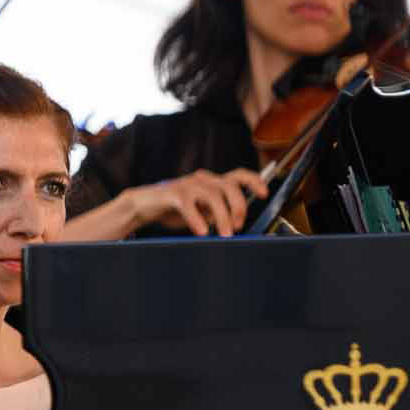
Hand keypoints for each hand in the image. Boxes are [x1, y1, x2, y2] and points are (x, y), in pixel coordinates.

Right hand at [126, 168, 269, 236]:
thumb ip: (219, 214)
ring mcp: (187, 184)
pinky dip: (197, 218)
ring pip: (212, 194)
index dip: (254, 182)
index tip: (264, 194)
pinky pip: (188, 204)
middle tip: (238, 226)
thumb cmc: (176, 209)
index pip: (238, 175)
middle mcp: (202, 180)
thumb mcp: (203, 212)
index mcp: (212, 182)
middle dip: (238, 206)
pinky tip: (202, 231)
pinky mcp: (172, 193)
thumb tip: (236, 227)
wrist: (145, 205)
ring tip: (225, 234)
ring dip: (222, 216)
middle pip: (228, 185)